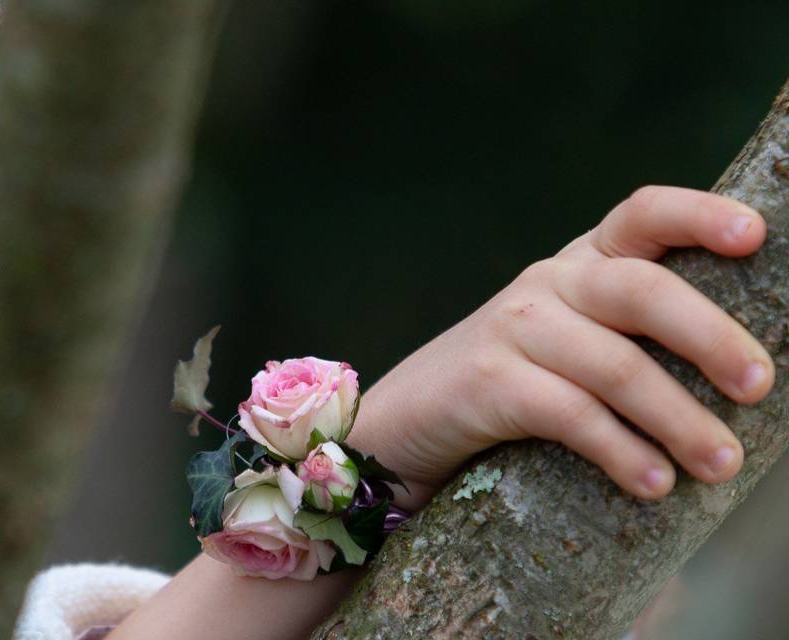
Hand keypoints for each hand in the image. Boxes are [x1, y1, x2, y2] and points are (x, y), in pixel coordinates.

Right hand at [348, 186, 773, 508]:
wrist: (409, 414)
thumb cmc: (513, 381)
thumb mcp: (569, 338)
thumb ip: (629, 335)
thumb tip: (738, 376)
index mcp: (580, 264)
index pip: (642, 215)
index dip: (699, 216)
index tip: (755, 236)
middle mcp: (549, 283)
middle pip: (641, 290)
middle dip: (710, 337)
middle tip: (758, 387)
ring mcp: (514, 328)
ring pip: (614, 365)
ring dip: (678, 419)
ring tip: (720, 462)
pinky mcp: (489, 381)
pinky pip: (571, 415)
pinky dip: (621, 451)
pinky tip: (653, 483)